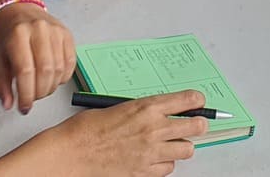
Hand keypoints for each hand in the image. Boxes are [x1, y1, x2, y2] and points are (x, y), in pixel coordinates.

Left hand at [0, 3, 74, 114]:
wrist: (19, 12)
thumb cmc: (9, 36)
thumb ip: (1, 84)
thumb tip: (9, 104)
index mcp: (17, 35)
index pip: (25, 71)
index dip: (26, 94)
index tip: (24, 107)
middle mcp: (38, 30)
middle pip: (45, 71)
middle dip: (39, 93)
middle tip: (32, 98)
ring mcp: (55, 31)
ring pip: (59, 69)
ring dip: (50, 87)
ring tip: (40, 88)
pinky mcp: (67, 34)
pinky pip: (70, 63)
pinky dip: (63, 77)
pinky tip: (52, 79)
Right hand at [42, 90, 208, 174]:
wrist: (71, 153)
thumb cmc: (87, 129)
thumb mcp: (119, 108)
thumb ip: (143, 111)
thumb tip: (158, 112)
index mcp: (147, 107)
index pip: (187, 100)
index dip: (197, 101)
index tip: (199, 102)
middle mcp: (154, 128)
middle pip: (196, 126)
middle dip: (198, 124)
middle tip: (196, 124)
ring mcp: (151, 152)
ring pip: (187, 150)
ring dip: (181, 146)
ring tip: (170, 144)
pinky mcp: (145, 172)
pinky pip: (169, 168)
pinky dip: (164, 164)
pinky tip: (154, 159)